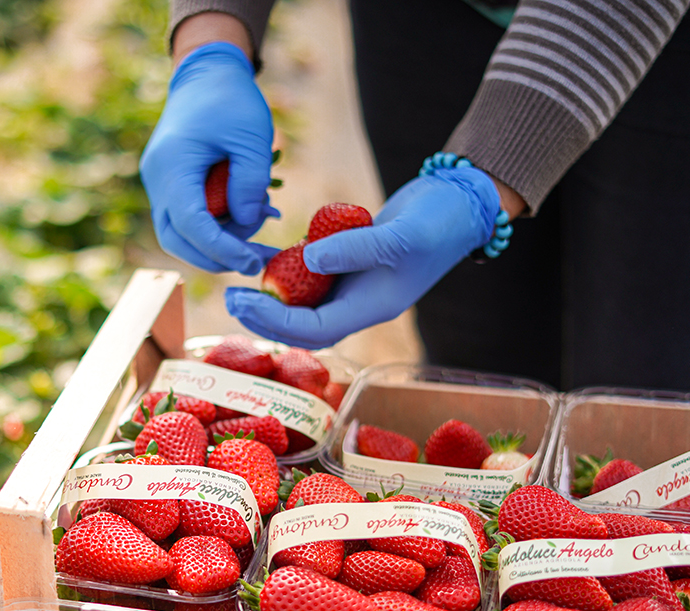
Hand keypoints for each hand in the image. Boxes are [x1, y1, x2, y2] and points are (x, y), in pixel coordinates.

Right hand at [140, 42, 277, 274]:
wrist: (205, 73)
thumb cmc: (231, 99)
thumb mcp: (251, 137)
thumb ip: (250, 183)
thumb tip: (247, 225)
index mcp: (173, 164)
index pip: (191, 224)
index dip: (221, 249)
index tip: (253, 262)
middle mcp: (157, 178)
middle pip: (176, 240)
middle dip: (215, 257)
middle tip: (256, 260)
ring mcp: (158, 183)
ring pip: (178, 234)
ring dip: (216, 243)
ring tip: (258, 225)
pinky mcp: (168, 185)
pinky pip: (185, 218)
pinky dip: (213, 226)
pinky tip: (244, 215)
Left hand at [224, 166, 500, 348]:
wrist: (460, 202)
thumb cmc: (439, 223)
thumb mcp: (399, 235)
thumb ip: (354, 249)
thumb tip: (307, 260)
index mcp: (373, 307)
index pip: (316, 330)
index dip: (277, 320)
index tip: (245, 300)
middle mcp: (359, 302)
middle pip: (302, 324)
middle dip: (264, 315)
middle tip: (229, 297)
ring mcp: (354, 283)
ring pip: (303, 300)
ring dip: (270, 296)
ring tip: (236, 282)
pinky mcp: (349, 261)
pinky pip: (310, 271)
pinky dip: (286, 267)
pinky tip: (260, 255)